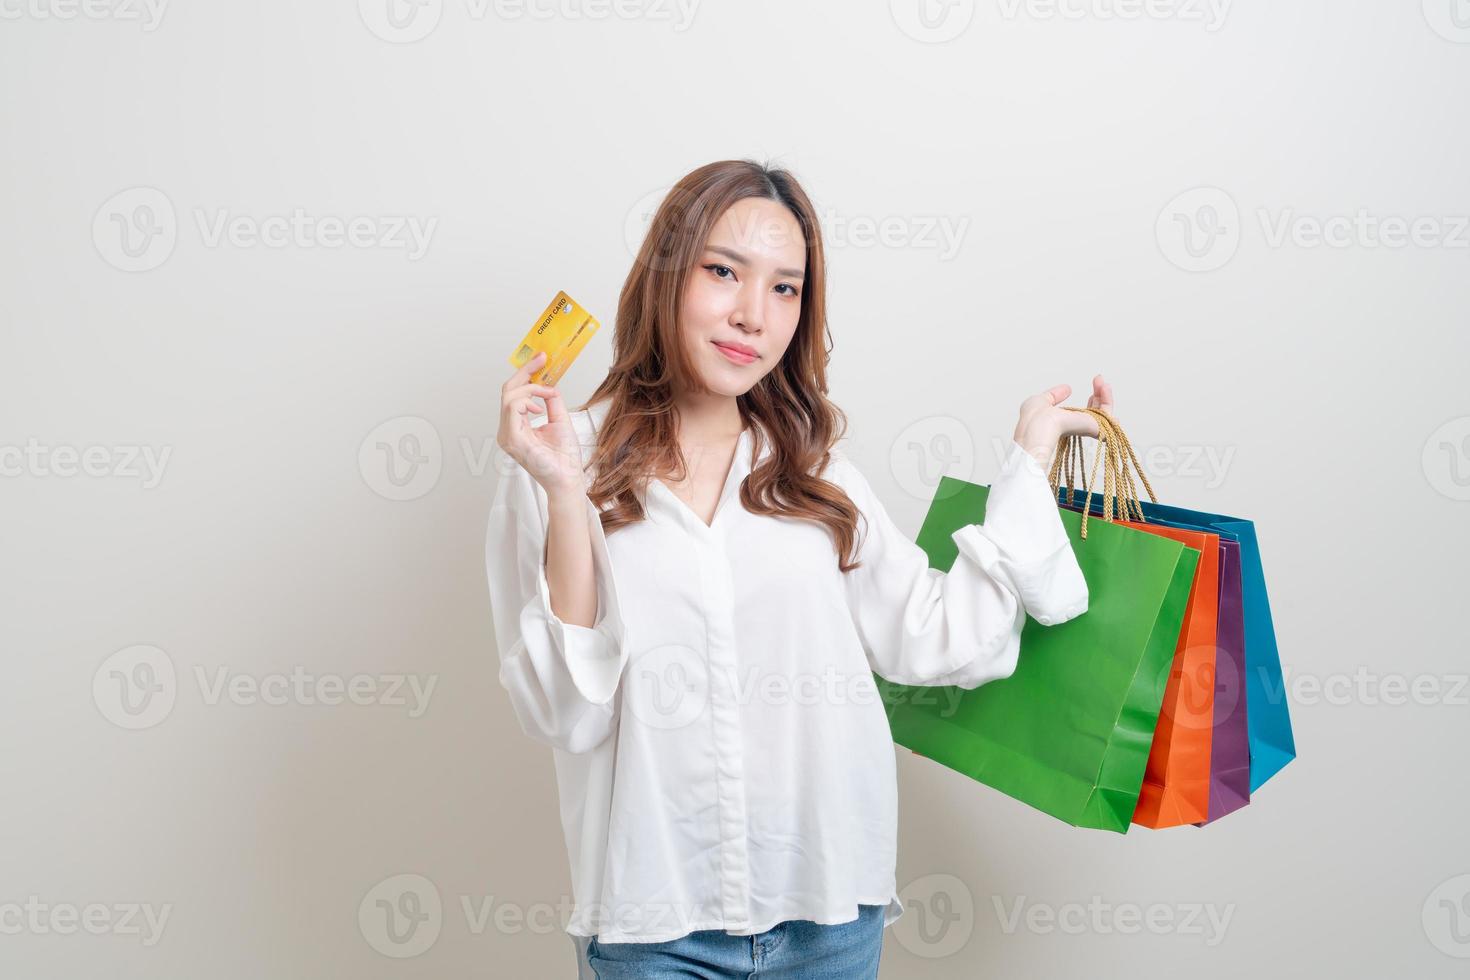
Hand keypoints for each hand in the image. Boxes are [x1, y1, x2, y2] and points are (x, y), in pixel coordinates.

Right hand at [497, 351, 586, 498]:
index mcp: (516, 427)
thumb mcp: (560, 420)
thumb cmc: (564, 457)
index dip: (525, 374)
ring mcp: (507, 436)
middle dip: (524, 372)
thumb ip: (551, 402)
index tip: (540, 359)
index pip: (513, 395)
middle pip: (507, 392)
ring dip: (530, 389)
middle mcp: (508, 431)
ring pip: (509, 397)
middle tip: (541, 359)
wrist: (568, 478)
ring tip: (547, 394)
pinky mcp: (512, 439)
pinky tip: (540, 407)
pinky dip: (528, 399)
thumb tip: (549, 386)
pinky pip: (512, 408)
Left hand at [1012, 374, 1114, 466]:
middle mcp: (1077, 427)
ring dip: (1106, 396)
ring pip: (1104, 414)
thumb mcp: (1042, 400)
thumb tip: (1067, 389)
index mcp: (1066, 423)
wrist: (1038, 425)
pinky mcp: (1093, 428)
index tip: (1094, 383)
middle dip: (1100, 394)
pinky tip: (1106, 388)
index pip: (1086, 413)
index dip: (1092, 399)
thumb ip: (1054, 395)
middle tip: (1099, 379)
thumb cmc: (1033, 418)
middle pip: (1097, 412)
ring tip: (1103, 382)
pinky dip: (1108, 402)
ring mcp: (1085, 428)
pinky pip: (1108, 418)